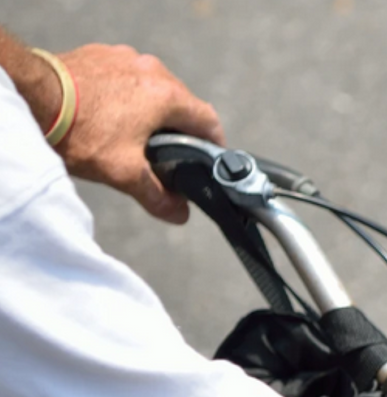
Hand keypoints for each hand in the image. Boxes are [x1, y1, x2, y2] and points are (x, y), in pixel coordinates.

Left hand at [55, 44, 224, 222]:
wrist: (33, 98)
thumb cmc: (81, 132)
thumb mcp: (124, 173)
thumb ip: (158, 196)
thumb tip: (180, 214)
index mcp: (167, 96)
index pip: (208, 120)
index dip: (213, 143)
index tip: (209, 158)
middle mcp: (151, 70)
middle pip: (181, 102)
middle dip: (180, 128)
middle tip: (171, 153)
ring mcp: (125, 58)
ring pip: (153, 87)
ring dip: (153, 109)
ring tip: (136, 134)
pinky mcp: (101, 54)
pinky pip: (126, 76)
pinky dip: (127, 94)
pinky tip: (111, 114)